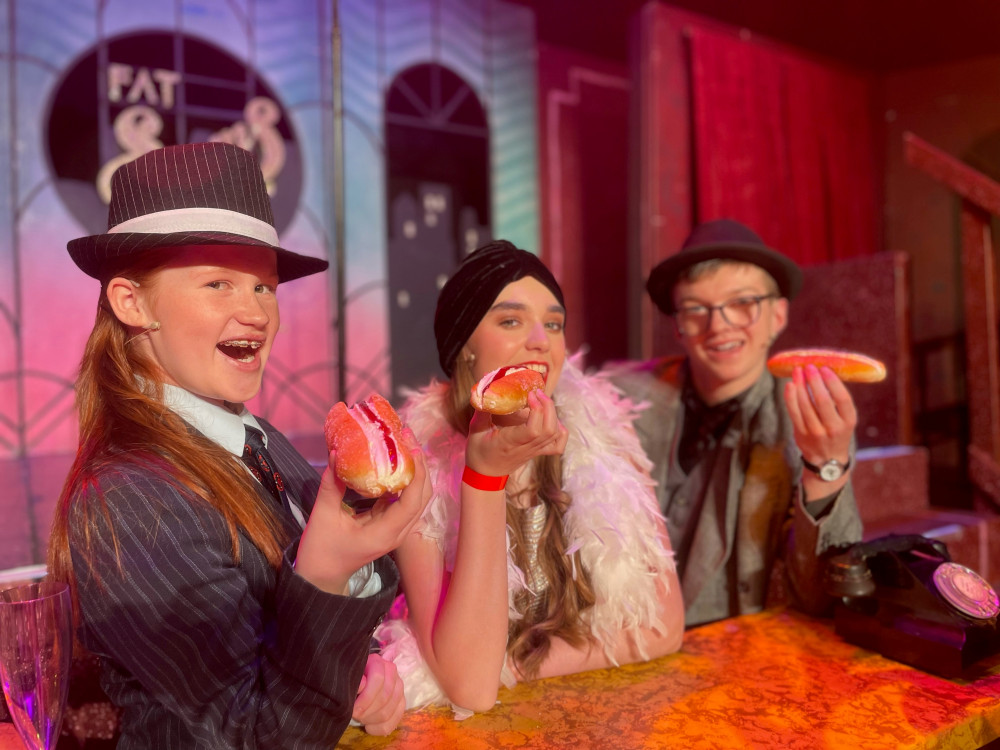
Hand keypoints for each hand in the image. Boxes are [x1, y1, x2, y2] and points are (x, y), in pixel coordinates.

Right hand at [295, 430, 432, 592]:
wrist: (321, 578)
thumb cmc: (321, 551)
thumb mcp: (323, 516)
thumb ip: (331, 484)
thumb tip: (337, 452)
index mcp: (385, 534)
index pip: (412, 500)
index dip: (416, 471)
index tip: (410, 445)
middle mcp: (397, 532)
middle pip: (422, 495)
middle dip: (420, 464)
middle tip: (407, 436)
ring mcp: (396, 529)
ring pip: (417, 496)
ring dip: (415, 469)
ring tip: (404, 442)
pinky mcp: (390, 524)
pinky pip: (404, 498)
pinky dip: (404, 478)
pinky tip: (394, 459)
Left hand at [353, 653, 405, 735]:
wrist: (359, 680)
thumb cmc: (352, 679)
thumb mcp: (350, 676)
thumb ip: (354, 680)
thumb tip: (361, 686)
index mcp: (378, 663)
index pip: (378, 679)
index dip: (366, 697)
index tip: (353, 708)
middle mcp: (392, 673)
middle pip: (384, 698)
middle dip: (367, 711)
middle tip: (354, 714)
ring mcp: (399, 688)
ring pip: (388, 712)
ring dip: (371, 719)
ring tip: (360, 718)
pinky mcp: (401, 702)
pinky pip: (394, 720)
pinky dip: (380, 728)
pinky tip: (369, 727)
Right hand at [465, 390, 568, 477]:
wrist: (487, 475)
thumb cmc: (479, 452)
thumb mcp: (475, 430)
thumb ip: (481, 410)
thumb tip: (485, 389)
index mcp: (510, 442)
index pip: (533, 430)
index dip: (537, 410)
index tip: (529, 395)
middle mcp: (526, 447)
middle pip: (549, 429)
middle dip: (548, 406)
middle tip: (537, 393)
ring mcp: (535, 451)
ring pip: (555, 434)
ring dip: (553, 414)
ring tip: (542, 401)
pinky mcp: (538, 452)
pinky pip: (558, 445)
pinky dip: (560, 431)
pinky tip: (552, 420)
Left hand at [783, 364, 856, 495]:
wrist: (827, 459)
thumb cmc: (836, 431)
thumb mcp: (845, 419)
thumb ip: (837, 400)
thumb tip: (824, 371)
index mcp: (848, 421)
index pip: (842, 398)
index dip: (832, 381)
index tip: (825, 368)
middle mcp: (833, 428)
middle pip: (822, 400)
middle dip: (814, 380)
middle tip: (809, 366)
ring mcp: (816, 432)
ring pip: (805, 405)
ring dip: (800, 385)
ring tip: (797, 371)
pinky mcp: (801, 434)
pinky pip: (793, 412)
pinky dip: (790, 397)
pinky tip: (790, 385)